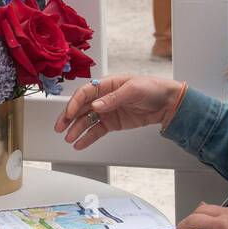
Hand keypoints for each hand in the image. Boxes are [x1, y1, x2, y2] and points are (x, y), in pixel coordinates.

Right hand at [54, 75, 182, 149]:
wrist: (167, 103)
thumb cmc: (152, 88)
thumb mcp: (133, 89)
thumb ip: (113, 98)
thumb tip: (97, 106)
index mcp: (106, 84)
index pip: (85, 93)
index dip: (74, 102)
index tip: (69, 113)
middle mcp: (103, 98)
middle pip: (81, 107)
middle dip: (69, 118)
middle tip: (60, 127)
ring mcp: (107, 111)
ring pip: (86, 120)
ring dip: (76, 129)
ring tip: (69, 139)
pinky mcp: (112, 123)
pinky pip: (96, 131)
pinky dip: (88, 137)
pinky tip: (80, 143)